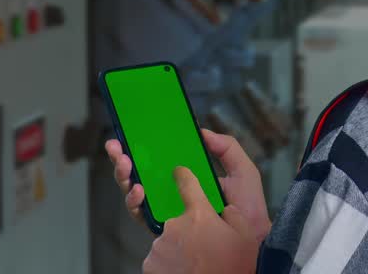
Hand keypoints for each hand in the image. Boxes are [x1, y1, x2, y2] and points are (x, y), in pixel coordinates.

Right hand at [104, 131, 271, 242]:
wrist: (251, 236)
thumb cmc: (248, 207)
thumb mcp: (241, 170)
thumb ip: (226, 148)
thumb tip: (202, 131)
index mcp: (188, 177)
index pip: (161, 160)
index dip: (144, 147)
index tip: (131, 132)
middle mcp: (172, 192)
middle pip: (141, 173)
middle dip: (123, 158)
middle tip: (116, 146)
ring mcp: (166, 210)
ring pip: (135, 192)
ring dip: (124, 176)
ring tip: (125, 163)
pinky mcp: (163, 227)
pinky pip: (141, 215)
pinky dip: (135, 201)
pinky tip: (139, 189)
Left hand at [142, 166, 259, 273]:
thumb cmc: (232, 268)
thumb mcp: (244, 238)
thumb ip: (234, 216)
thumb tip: (226, 210)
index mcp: (199, 214)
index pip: (187, 183)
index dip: (183, 176)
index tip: (179, 172)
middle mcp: (175, 225)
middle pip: (177, 219)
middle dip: (187, 230)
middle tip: (201, 247)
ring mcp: (160, 246)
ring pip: (167, 240)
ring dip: (177, 248)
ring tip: (193, 263)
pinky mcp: (150, 265)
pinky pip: (158, 258)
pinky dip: (168, 264)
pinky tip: (183, 271)